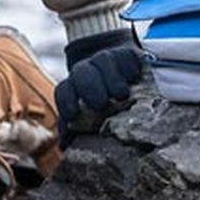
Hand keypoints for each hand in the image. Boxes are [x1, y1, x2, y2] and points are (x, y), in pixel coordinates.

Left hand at [55, 30, 142, 147]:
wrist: (119, 66)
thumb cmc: (101, 99)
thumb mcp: (88, 113)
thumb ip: (74, 128)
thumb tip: (65, 147)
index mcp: (73, 85)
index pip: (63, 90)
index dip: (67, 102)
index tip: (75, 115)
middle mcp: (86, 69)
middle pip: (81, 73)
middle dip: (89, 88)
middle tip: (102, 104)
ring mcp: (105, 58)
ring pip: (102, 61)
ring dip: (111, 79)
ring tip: (122, 95)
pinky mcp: (126, 52)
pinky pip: (125, 55)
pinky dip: (130, 66)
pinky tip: (135, 78)